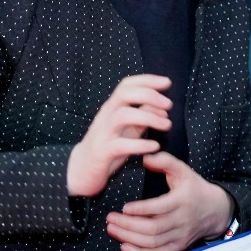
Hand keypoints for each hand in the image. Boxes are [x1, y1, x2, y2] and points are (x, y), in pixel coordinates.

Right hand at [66, 74, 172, 197]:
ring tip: (167, 124)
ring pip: (122, 116)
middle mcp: (106, 116)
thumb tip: (163, 107)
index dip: (147, 80)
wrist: (81, 169)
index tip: (167, 83)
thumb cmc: (108, 145)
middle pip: (124, 94)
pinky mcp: (102, 152)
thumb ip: (143, 116)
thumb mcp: (128, 128)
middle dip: (149, 95)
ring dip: (148, 117)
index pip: (126, 85)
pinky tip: (155, 146)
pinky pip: (120, 145)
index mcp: (112, 107)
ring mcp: (102, 133)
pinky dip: (140, 144)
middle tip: (169, 104)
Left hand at [105, 151, 233, 250]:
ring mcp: (180, 237)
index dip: (142, 210)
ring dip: (130, 238)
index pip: (161, 208)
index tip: (125, 207)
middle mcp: (182, 221)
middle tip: (110, 219)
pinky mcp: (177, 247)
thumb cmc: (194, 188)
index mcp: (182, 200)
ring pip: (153, 243)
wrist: (215, 210)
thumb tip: (146, 157)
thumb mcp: (183, 170)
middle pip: (153, 229)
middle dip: (129, 225)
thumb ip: (165, 161)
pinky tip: (125, 246)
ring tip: (112, 229)